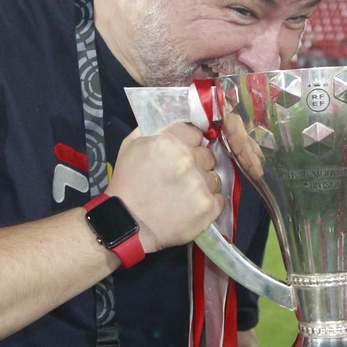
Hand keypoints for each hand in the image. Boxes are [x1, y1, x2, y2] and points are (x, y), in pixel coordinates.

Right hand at [109, 124, 222, 253]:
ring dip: (203, 184)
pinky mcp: (207, 207)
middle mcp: (187, 160)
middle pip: (207, 155)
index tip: (182, 154)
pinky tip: (193, 207)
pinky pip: (220, 199)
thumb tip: (170, 122)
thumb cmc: (127, 185)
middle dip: (197, 164)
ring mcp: (199, 184)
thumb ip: (151, 130)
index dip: (189, 144)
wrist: (128, 224)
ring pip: (214, 177)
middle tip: (181, 177)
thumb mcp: (130, 146)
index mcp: (168, 141)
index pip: (195, 134)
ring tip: (185, 195)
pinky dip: (209, 203)